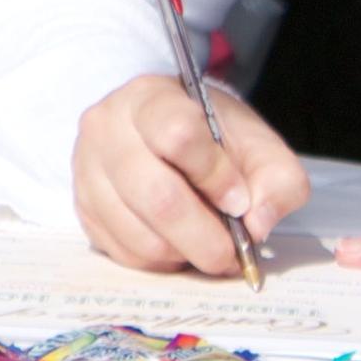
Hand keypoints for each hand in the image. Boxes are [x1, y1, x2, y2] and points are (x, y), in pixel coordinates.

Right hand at [72, 72, 308, 277]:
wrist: (162, 130)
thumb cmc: (213, 137)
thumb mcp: (260, 146)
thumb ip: (278, 182)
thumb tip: (255, 227)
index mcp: (151, 98)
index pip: (178, 135)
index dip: (216, 177)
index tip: (238, 199)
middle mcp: (106, 128)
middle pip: (156, 196)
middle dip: (205, 238)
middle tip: (231, 251)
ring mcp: (86, 168)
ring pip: (139, 234)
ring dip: (184, 254)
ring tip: (204, 245)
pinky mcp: (81, 206)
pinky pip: (123, 253)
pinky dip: (160, 262)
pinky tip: (176, 244)